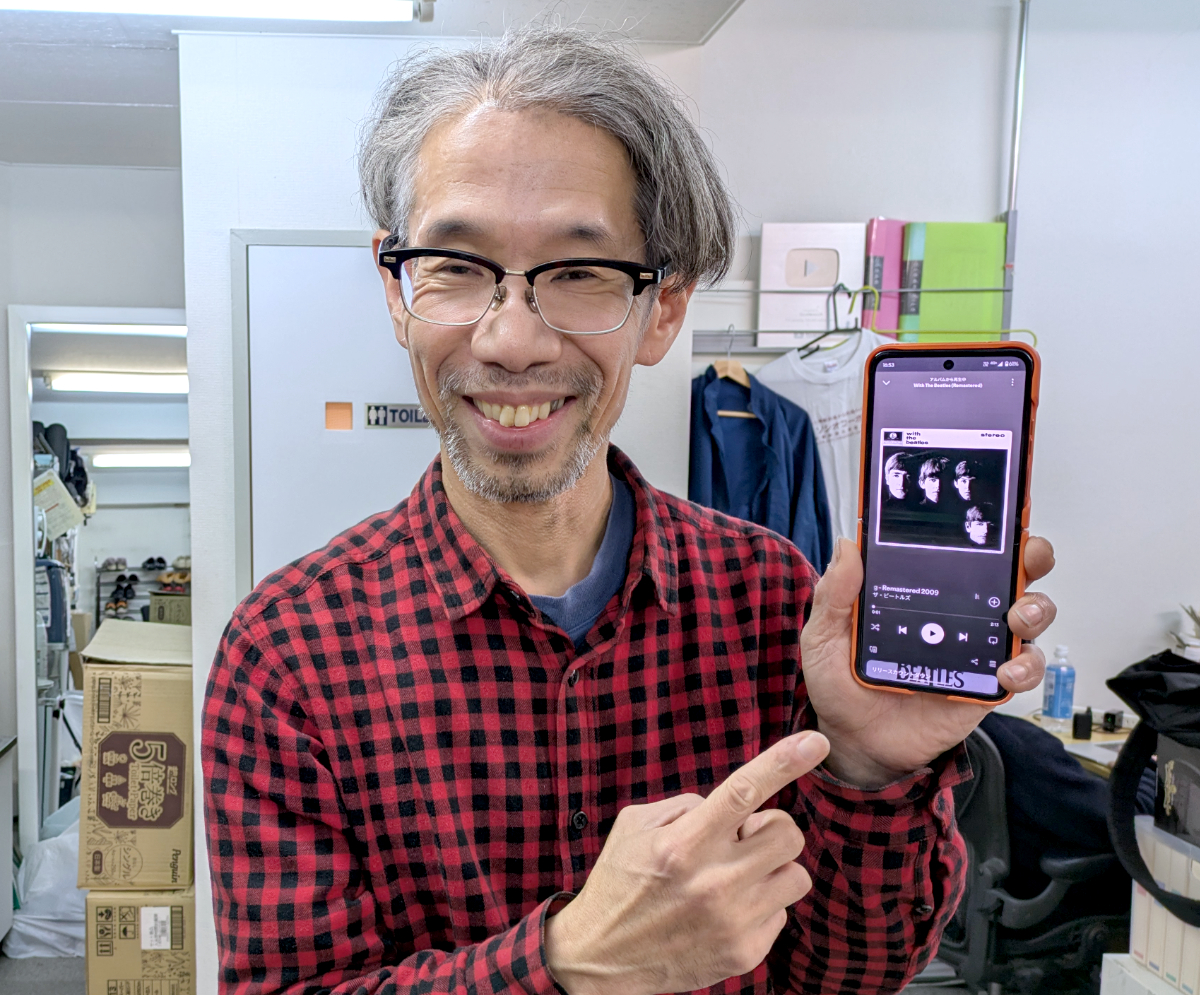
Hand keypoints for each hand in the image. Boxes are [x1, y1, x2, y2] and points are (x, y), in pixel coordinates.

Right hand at [544, 731, 831, 994]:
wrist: (601, 961)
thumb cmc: (618, 884)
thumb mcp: (635, 827)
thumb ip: (687, 806)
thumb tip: (736, 807)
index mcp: (684, 843)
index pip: (744, 791)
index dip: (784, 762)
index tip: (816, 741)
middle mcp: (714, 882)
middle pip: (787, 833)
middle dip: (770, 828)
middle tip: (741, 839)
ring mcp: (733, 921)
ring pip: (796, 875)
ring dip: (772, 868)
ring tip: (736, 875)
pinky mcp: (745, 953)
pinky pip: (781, 912)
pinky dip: (760, 906)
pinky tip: (726, 911)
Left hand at [801, 536, 1057, 787]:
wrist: (854, 741)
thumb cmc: (841, 682)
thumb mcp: (826, 635)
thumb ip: (835, 595)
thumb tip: (846, 545)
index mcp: (922, 588)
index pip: (961, 549)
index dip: (986, 527)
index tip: (997, 514)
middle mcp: (958, 611)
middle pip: (1011, 573)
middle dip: (1030, 557)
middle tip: (1027, 557)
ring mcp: (977, 647)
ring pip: (1029, 617)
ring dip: (1035, 610)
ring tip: (1017, 620)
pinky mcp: (987, 685)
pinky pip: (1023, 670)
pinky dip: (1025, 667)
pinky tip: (1005, 672)